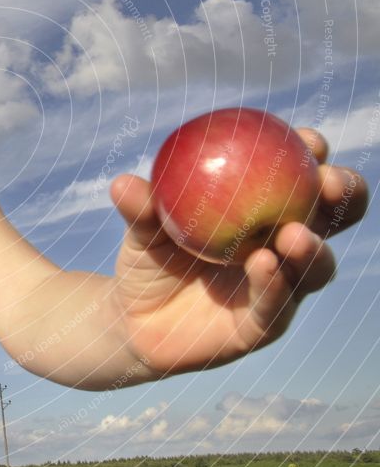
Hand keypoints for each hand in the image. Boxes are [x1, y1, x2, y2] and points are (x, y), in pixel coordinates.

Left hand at [108, 129, 368, 376]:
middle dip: (343, 195)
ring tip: (294, 234)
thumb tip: (123, 183)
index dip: (313, 154)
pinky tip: (264, 264)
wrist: (134, 319)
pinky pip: (275, 304)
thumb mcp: (142, 230)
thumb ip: (139, 209)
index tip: (306, 139)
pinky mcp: (262, 326)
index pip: (299, 177)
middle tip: (328, 181)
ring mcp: (277, 287)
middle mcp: (280, 247)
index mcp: (262, 212)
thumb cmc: (147, 259)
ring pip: (313, 267)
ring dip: (310, 249)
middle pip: (329, 218)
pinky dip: (274, 284)